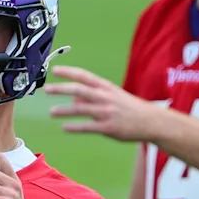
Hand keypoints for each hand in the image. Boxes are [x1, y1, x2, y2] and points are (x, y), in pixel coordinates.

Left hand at [44, 66, 158, 141]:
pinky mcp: (109, 127)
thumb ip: (92, 97)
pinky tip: (64, 127)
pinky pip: (88, 127)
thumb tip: (73, 100)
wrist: (151, 121)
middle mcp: (105, 97)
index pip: (84, 76)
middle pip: (79, 90)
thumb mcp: (112, 96)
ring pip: (81, 109)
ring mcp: (107, 112)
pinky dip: (75, 127)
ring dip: (64, 110)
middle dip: (61, 88)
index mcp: (106, 87)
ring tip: (51, 112)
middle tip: (47, 89)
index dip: (69, 72)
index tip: (55, 70)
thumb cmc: (129, 108)